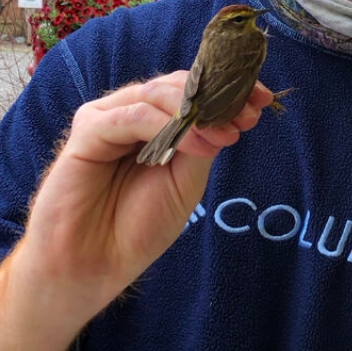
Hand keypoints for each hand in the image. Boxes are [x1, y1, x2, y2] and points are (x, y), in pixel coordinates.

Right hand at [0, 73, 273, 350]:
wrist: (92, 265)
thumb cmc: (136, 225)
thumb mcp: (185, 182)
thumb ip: (203, 144)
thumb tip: (231, 113)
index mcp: (157, 122)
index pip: (195, 91)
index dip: (230, 90)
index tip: (265, 99)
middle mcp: (132, 113)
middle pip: (178, 85)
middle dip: (219, 97)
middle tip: (248, 116)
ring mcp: (107, 119)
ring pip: (157, 93)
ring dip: (197, 111)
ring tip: (224, 135)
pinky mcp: (86, 132)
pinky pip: (130, 116)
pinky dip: (166, 125)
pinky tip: (194, 144)